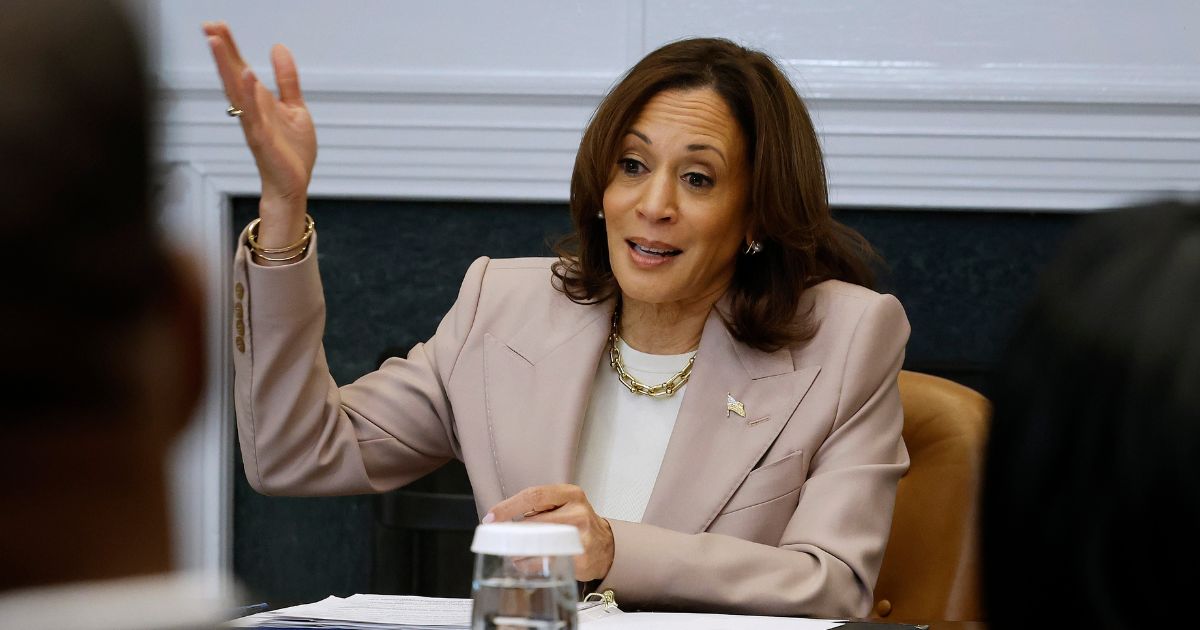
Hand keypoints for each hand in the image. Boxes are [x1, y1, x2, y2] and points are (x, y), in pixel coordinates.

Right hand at [202, 22, 315, 245]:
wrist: (293, 185)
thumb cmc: (291, 152)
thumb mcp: (294, 107)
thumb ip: (286, 79)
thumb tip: (278, 48)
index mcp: (258, 101)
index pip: (239, 68)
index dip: (229, 47)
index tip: (215, 25)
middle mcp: (251, 110)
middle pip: (232, 75)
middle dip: (221, 51)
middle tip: (208, 26)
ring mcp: (254, 125)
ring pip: (236, 91)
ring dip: (226, 67)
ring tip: (216, 42)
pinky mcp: (262, 140)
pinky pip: (253, 114)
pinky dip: (249, 96)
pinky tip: (246, 75)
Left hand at [485, 484, 614, 581]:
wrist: (605, 546)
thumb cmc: (578, 524)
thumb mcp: (563, 506)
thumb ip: (537, 508)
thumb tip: (501, 519)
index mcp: (570, 494)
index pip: (534, 495)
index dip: (509, 506)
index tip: (491, 518)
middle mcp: (577, 510)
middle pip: (534, 521)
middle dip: (512, 534)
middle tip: (497, 540)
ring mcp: (581, 534)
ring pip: (539, 542)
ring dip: (518, 551)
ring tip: (510, 553)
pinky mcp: (580, 556)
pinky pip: (547, 561)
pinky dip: (530, 564)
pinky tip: (524, 564)